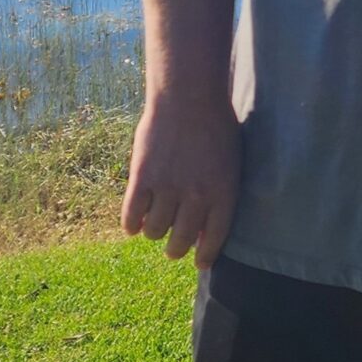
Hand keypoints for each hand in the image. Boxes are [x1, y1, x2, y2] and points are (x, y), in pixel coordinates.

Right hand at [121, 89, 240, 268]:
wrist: (188, 98)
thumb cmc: (216, 126)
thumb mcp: (231, 161)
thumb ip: (221, 193)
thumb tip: (209, 227)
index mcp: (223, 191)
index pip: (215, 237)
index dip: (206, 254)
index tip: (200, 263)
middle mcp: (196, 195)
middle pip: (181, 239)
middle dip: (176, 249)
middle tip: (173, 250)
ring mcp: (167, 188)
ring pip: (154, 230)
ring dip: (153, 232)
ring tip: (154, 228)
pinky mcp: (142, 179)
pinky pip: (132, 215)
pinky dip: (131, 223)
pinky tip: (133, 223)